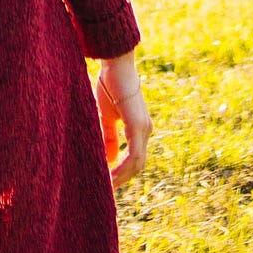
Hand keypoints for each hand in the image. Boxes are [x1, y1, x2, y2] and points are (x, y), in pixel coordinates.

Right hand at [96, 61, 151, 189]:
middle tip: (106, 189)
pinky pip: (133, 155)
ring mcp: (143, 128)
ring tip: (106, 185)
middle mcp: (145, 130)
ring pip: (137, 163)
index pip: (135, 158)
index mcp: (139, 127)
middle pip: (138, 165)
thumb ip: (109, 137)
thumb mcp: (106, 115)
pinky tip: (110, 174)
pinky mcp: (137, 126)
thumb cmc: (110, 84)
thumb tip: (109, 160)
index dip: (122, 172)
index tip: (108, 181)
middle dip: (123, 178)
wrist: (115, 62)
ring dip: (122, 176)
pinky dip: (122, 167)